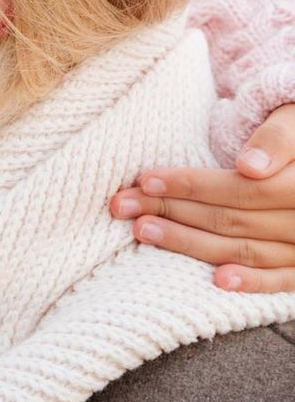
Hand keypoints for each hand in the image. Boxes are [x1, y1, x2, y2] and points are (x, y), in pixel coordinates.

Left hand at [108, 103, 294, 292]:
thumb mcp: (292, 120)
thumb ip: (277, 140)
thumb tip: (250, 167)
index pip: (242, 190)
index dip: (193, 186)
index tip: (146, 180)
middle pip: (235, 220)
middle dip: (174, 212)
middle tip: (124, 205)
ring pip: (247, 250)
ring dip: (192, 243)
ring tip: (144, 231)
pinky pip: (282, 279)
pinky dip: (252, 281)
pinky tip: (217, 279)